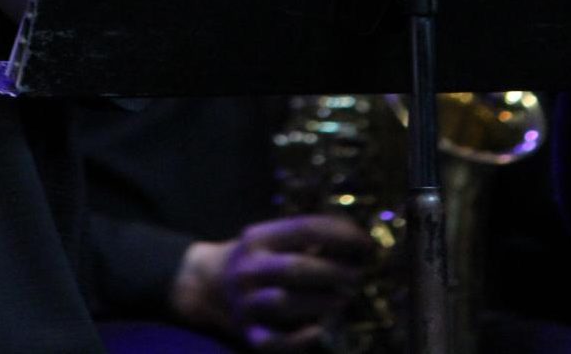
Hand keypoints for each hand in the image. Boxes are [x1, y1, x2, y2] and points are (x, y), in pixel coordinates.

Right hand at [172, 214, 373, 350]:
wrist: (205, 284)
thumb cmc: (255, 258)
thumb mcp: (271, 238)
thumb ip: (306, 239)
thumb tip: (358, 242)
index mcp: (259, 238)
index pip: (304, 228)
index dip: (340, 234)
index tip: (365, 243)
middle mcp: (250, 268)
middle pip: (296, 268)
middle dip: (334, 272)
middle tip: (358, 276)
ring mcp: (246, 302)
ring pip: (285, 303)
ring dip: (321, 302)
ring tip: (345, 300)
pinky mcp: (246, 333)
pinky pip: (273, 342)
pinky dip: (298, 339)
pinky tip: (319, 331)